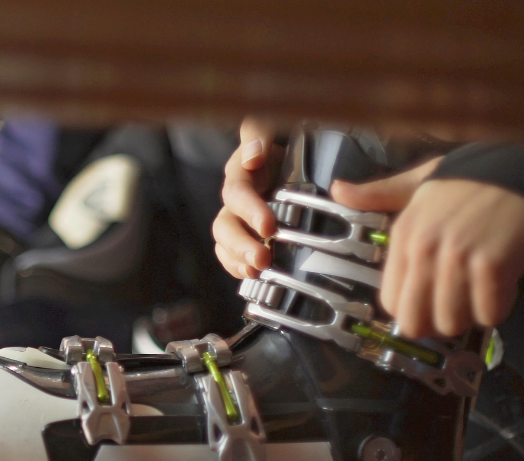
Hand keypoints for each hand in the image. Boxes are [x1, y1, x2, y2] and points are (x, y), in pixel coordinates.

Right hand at [213, 118, 283, 278]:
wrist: (298, 154)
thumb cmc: (285, 139)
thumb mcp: (271, 123)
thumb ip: (259, 130)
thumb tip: (254, 157)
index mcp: (240, 172)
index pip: (237, 192)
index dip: (250, 210)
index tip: (268, 225)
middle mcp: (236, 197)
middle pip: (226, 223)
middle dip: (242, 243)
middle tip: (262, 258)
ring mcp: (239, 218)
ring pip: (226, 242)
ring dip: (240, 258)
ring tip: (258, 269)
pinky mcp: (246, 234)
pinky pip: (231, 255)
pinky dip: (238, 267)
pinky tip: (252, 275)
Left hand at [331, 162, 523, 337]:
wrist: (523, 165)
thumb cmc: (471, 179)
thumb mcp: (417, 183)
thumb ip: (378, 194)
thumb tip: (338, 189)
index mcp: (402, 235)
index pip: (390, 303)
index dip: (412, 311)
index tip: (431, 304)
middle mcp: (424, 248)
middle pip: (416, 322)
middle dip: (438, 323)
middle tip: (459, 306)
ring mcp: (457, 257)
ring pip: (452, 322)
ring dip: (470, 316)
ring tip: (482, 291)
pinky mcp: (492, 264)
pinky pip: (489, 313)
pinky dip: (499, 307)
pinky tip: (504, 285)